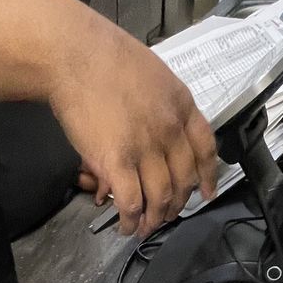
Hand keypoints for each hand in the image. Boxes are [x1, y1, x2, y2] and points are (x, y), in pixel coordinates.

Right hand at [50, 13, 217, 237]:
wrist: (74, 54)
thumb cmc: (104, 57)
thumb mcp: (152, 74)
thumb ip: (162, 105)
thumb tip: (158, 131)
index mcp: (181, 105)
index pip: (205, 149)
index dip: (208, 176)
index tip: (206, 192)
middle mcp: (169, 130)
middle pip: (184, 180)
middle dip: (177, 205)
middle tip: (166, 215)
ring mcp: (144, 147)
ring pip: (160, 197)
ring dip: (154, 219)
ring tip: (145, 227)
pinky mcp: (116, 162)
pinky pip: (130, 202)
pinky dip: (130, 220)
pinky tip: (126, 226)